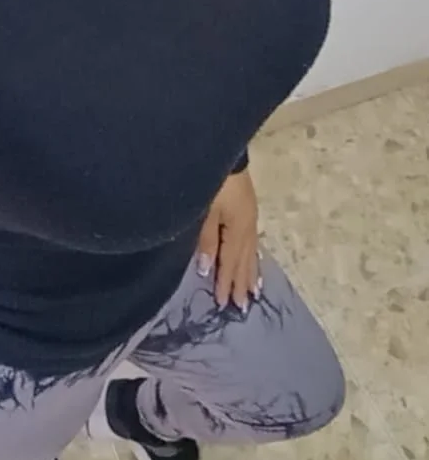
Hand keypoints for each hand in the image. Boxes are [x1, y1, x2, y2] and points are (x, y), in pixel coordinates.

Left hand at [196, 170, 261, 312]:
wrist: (225, 152)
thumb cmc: (213, 182)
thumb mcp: (205, 211)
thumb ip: (206, 241)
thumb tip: (207, 269)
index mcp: (237, 229)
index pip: (230, 262)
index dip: (225, 282)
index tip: (222, 303)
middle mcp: (248, 227)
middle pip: (244, 260)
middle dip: (241, 283)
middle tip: (242, 307)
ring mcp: (251, 219)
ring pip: (251, 253)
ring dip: (250, 273)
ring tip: (253, 292)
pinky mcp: (249, 211)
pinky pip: (253, 242)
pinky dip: (254, 257)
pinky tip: (254, 262)